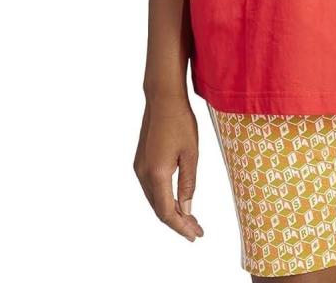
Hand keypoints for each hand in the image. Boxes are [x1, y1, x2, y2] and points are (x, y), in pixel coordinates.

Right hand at [133, 94, 204, 240]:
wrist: (163, 99)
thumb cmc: (180, 122)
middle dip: (178, 222)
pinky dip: (164, 199)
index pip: (167, 212)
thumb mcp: (191, 154)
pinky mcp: (140, 162)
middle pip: (159, 209)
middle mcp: (143, 174)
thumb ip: (188, 183)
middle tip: (196, 230)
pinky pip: (151, 189)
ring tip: (190, 219)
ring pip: (154, 200)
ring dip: (171, 211)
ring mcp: (139, 168)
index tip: (195, 235)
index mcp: (157, 173)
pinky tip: (177, 200)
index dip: (180, 227)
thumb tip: (187, 209)